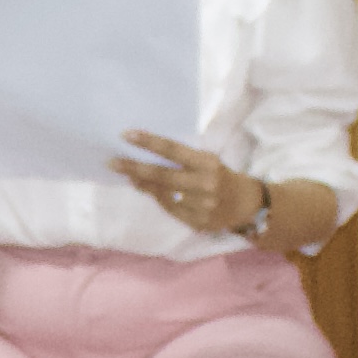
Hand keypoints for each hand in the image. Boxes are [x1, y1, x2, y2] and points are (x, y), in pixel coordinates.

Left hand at [111, 131, 262, 236]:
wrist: (246, 206)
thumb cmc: (221, 176)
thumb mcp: (208, 161)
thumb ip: (183, 158)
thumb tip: (148, 153)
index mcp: (207, 163)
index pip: (173, 150)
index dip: (149, 142)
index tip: (126, 135)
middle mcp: (204, 184)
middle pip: (161, 175)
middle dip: (134, 168)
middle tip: (112, 162)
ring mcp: (200, 206)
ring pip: (162, 194)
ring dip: (141, 184)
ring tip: (127, 175)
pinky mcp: (196, 222)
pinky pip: (169, 208)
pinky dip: (157, 197)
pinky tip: (146, 189)